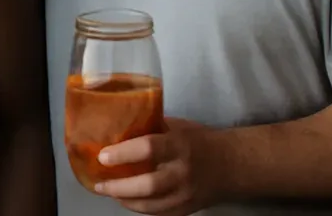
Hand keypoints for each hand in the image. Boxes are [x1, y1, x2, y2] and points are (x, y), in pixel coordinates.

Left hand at [94, 118, 223, 215]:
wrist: (232, 165)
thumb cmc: (199, 140)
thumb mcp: (177, 127)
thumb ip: (150, 127)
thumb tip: (117, 125)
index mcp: (180, 146)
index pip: (149, 149)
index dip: (123, 154)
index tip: (102, 156)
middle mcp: (183, 172)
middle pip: (148, 185)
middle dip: (118, 186)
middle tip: (99, 182)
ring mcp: (186, 194)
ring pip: (151, 205)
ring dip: (124, 200)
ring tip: (107, 191)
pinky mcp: (187, 209)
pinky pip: (158, 213)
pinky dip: (139, 208)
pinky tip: (126, 200)